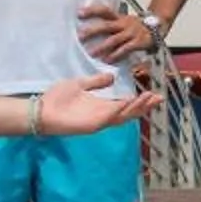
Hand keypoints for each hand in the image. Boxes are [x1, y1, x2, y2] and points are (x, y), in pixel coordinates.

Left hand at [34, 72, 158, 135]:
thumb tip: (111, 76)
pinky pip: (110, 117)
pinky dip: (122, 110)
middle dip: (144, 106)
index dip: (139, 100)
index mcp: (101, 106)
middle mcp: (103, 115)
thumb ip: (96, 82)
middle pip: (129, 112)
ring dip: (137, 108)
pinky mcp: (92, 125)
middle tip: (159, 98)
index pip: (125, 104)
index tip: (152, 93)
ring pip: (123, 116)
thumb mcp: (80, 84)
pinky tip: (131, 102)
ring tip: (150, 99)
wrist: (41, 110)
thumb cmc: (57, 99)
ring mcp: (98, 121)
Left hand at [76, 0, 155, 64]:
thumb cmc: (133, 28)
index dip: (92, 11)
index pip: (104, 11)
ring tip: (91, 53)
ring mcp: (131, 33)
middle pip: (106, 26)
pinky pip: (125, 49)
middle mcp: (124, 23)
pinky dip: (116, 55)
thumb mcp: (122, 22)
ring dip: (102, 47)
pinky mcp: (138, 42)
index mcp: (118, 17)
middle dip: (92, 31)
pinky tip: (107, 60)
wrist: (156, 29)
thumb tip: (87, 31)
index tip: (78, 14)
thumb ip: (108, 25)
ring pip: (114, 40)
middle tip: (80, 36)